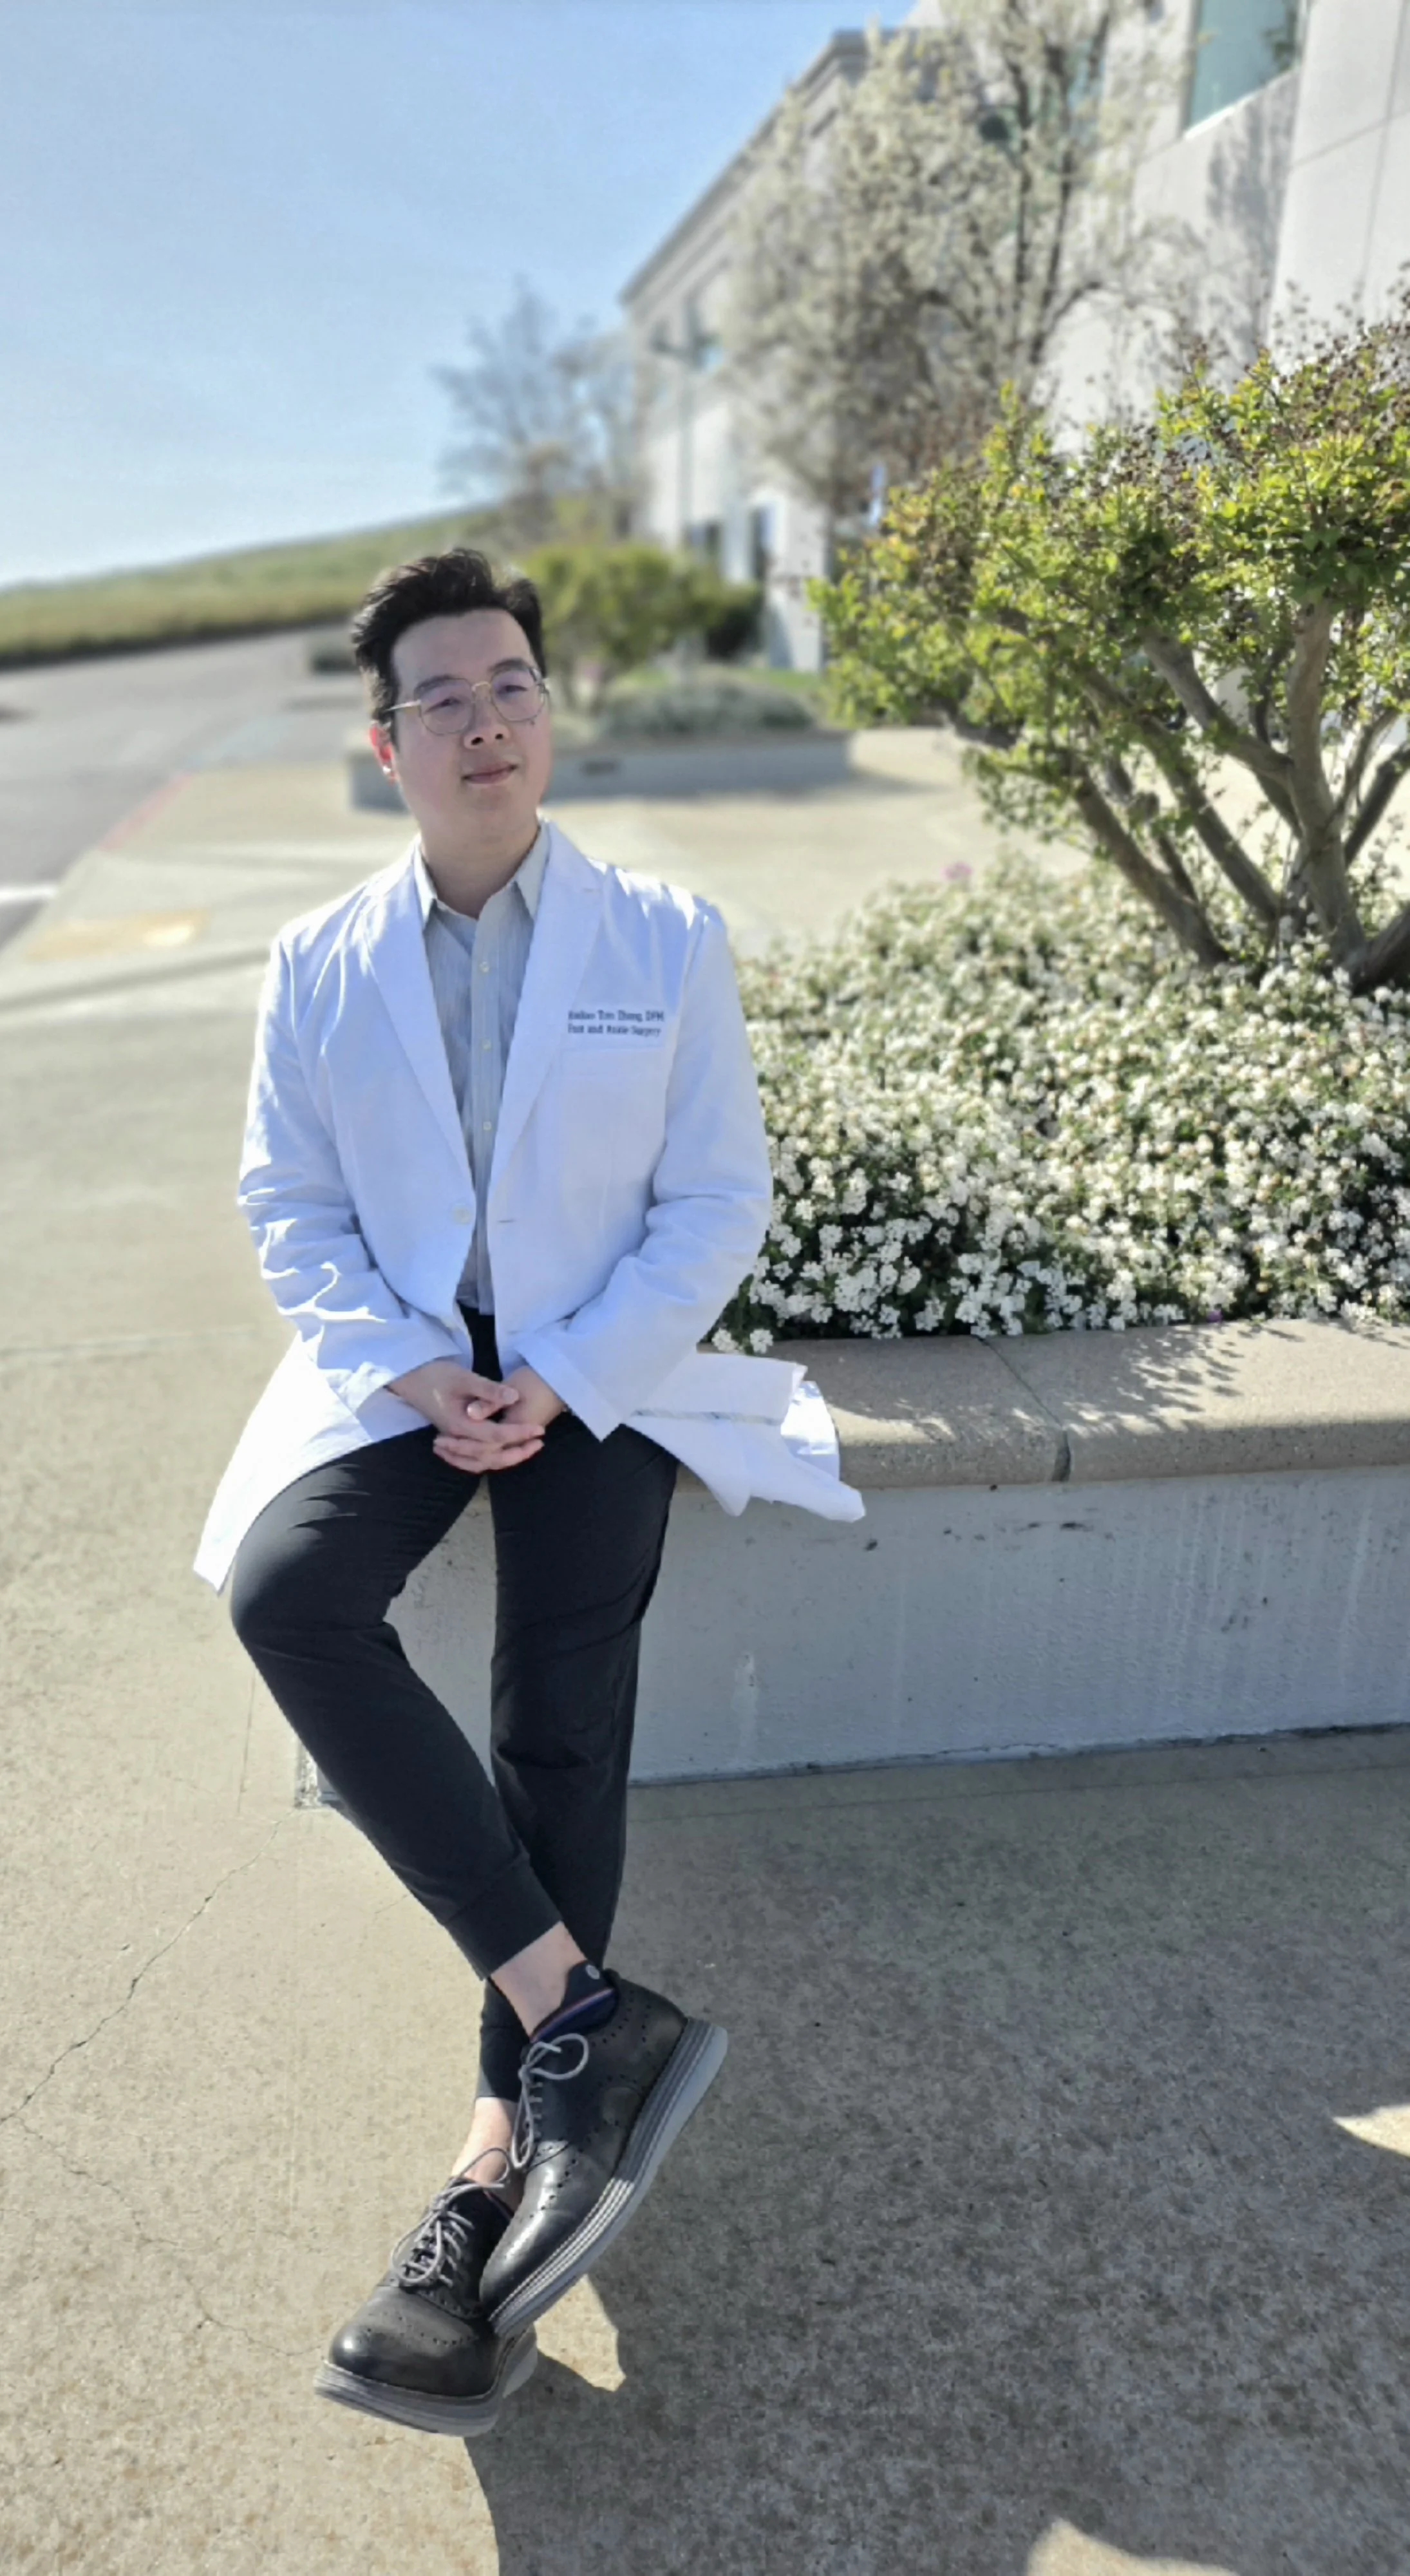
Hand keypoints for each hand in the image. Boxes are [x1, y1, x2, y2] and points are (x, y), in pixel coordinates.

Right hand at [386, 1358, 543, 1474]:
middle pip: (490, 1456)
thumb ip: (488, 1389)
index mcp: (460, 1424)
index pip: (496, 1436)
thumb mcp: (463, 1377)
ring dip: (505, 1458)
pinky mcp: (453, 1436)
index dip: (520, 1434)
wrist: (409, 1377)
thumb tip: (514, 1397)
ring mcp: (454, 1439)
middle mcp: (457, 1437)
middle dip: (517, 1452)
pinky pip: (472, 1458)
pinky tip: (502, 1452)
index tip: (540, 1429)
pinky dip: (488, 1459)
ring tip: (527, 1448)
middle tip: (539, 1442)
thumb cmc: (435, 1374)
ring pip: (481, 1461)